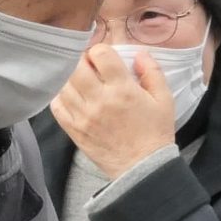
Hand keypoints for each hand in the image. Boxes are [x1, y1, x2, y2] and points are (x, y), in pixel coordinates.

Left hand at [51, 45, 178, 180]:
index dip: (101, 51)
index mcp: (122, 89)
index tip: (105, 58)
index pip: (100, 54)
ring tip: (81, 81)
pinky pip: (56, 107)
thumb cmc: (155, 133)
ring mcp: (84, 116)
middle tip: (90, 66)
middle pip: (76, 66)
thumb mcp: (164, 99)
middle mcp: (100, 100)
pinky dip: (60, 97)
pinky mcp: (75, 130)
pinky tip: (71, 96)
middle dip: (82, 60)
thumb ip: (152, 72)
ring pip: (64, 84)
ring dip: (71, 77)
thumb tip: (139, 53)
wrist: (143, 169)